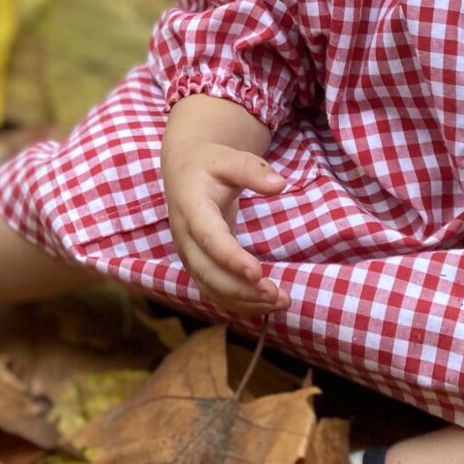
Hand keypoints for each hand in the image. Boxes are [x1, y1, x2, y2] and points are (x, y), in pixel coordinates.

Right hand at [162, 140, 290, 319]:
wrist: (183, 172)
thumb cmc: (208, 165)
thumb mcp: (227, 158)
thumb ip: (252, 170)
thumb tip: (279, 184)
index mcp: (191, 208)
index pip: (209, 238)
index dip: (230, 258)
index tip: (257, 272)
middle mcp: (185, 237)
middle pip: (208, 272)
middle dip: (241, 289)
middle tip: (276, 294)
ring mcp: (189, 255)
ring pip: (211, 288)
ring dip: (244, 301)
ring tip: (281, 301)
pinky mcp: (198, 265)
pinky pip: (215, 291)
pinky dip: (239, 303)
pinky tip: (266, 304)